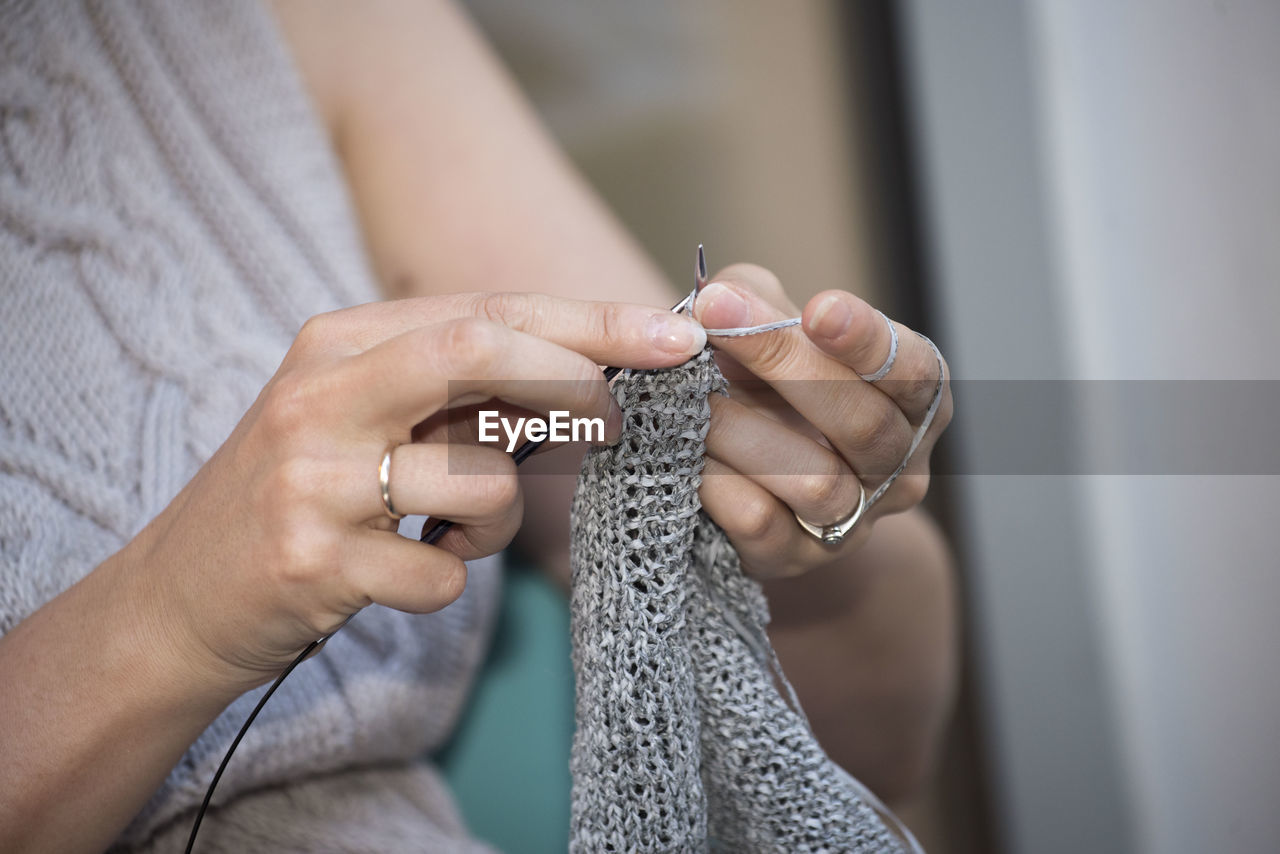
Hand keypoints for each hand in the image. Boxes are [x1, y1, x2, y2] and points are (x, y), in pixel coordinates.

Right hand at [118, 293, 705, 687]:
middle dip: (574, 382)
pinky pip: (446, 578)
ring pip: (481, 479)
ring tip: (452, 534)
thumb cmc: (305, 495)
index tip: (676, 337)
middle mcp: (321, 395)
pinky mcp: (312, 562)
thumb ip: (461, 388)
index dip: (593, 321)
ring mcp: (312, 478)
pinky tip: (405, 574)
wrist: (178, 597)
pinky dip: (451, 582)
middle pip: (481, 351)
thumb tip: (591, 373)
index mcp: (339, 342)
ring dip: (499, 520)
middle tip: (616, 423)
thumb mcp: (368, 416)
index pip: (487, 309)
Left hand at [692, 265, 951, 579]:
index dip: (868, 340)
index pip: (915, 371)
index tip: (819, 307)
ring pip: (816, 481)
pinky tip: (683, 446)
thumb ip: (754, 298)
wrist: (746, 471)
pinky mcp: (794, 557)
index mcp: (915, 400)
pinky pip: (761, 521)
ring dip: (743, 429)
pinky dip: (716, 479)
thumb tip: (724, 301)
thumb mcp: (766, 317)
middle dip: (785, 364)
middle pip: (864, 424)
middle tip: (715, 317)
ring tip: (691, 392)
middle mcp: (899, 466)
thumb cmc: (764, 378)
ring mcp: (852, 520)